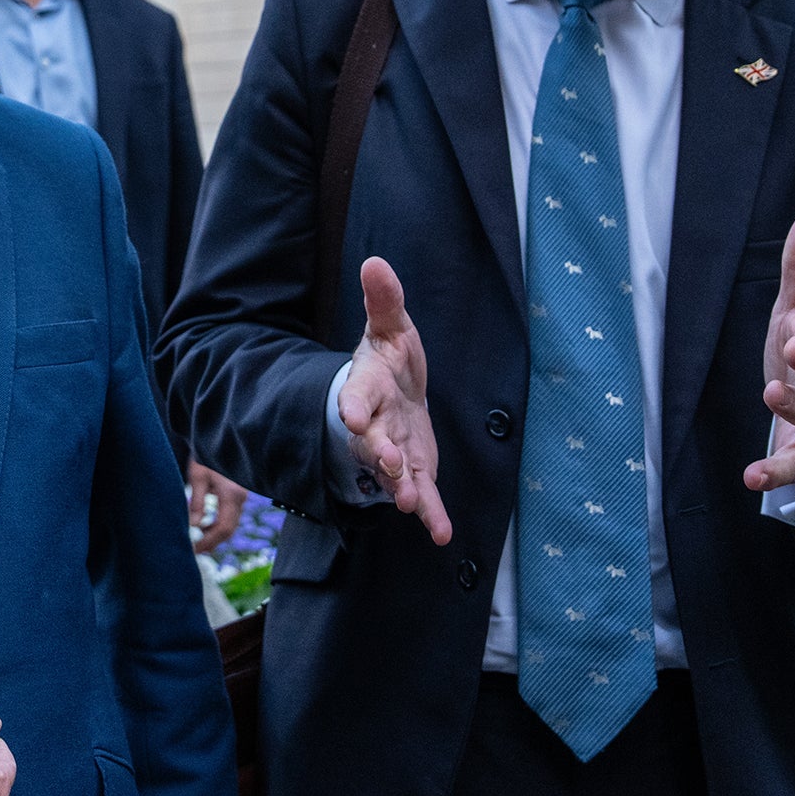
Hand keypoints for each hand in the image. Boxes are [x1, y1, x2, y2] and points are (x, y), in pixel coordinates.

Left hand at [186, 461, 247, 553]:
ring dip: (214, 533)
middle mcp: (240, 498)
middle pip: (229, 529)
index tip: (193, 549)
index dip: (208, 541)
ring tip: (196, 539)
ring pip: (230, 524)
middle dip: (212, 541)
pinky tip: (204, 525)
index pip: (223, 528)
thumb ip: (197, 503)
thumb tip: (194, 526)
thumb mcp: (198, 478)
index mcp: (231, 495)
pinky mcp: (237, 494)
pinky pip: (230, 515)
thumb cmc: (206, 455)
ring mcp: (240, 497)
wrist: (218, 438)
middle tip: (194, 549)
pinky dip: (218, 524)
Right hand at [337, 257, 451, 543]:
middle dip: (378, 452)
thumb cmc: (389, 362)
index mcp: (368, 387)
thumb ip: (383, 301)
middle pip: (374, 441)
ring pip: (393, 472)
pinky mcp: (414, 471)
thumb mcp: (389, 328)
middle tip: (386, 462)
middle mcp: (377, 424)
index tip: (354, 417)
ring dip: (400, 486)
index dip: (356, 407)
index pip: (359, 396)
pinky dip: (430, 515)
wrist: (394, 400)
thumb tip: (375, 261)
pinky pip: (422, 494)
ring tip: (409, 501)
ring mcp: (393, 451)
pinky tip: (440, 534)